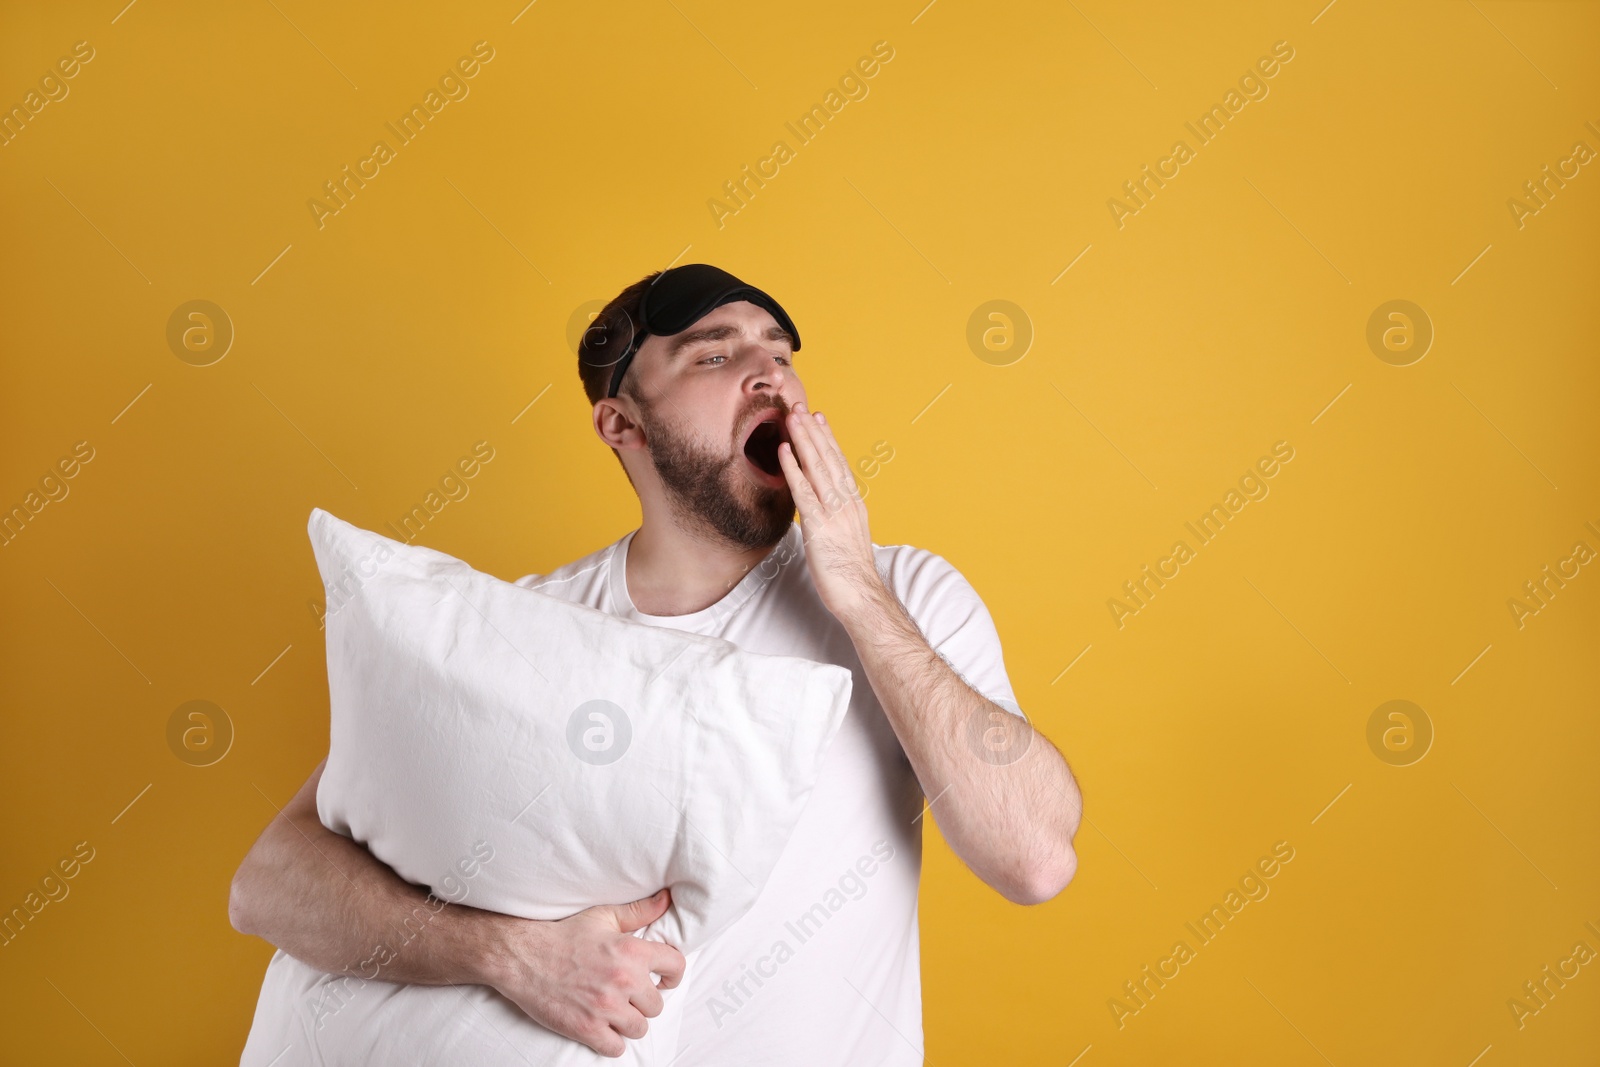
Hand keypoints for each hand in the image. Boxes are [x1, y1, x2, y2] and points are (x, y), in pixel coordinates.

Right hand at [485, 887, 685, 1057]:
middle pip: (656, 1005)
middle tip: (626, 996)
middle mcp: (625, 980)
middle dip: (643, 1002)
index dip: (672, 975)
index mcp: (633, 950)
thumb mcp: (603, 917)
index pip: (676, 967)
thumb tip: (666, 900)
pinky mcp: (587, 1028)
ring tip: (614, 1012)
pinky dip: (610, 1042)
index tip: (663, 980)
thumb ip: (639, 912)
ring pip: (639, 1029)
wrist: (523, 956)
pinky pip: (616, 1048)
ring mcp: (606, 1007)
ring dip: (628, 1023)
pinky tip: (601, 1028)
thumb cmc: (564, 934)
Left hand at [776, 401, 884, 620]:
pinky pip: (803, 492)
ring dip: (803, 441)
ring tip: (791, 419)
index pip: (840, 464)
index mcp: (854, 504)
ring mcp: (834, 513)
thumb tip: (826, 508)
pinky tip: (783, 452)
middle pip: (828, 459)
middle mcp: (846, 503)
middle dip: (813, 432)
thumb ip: (838, 518)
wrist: (861, 596)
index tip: (819, 419)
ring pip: (817, 468)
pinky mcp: (819, 526)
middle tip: (801, 407)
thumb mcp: (848, 537)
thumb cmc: (851, 573)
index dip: (828, 440)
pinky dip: (793, 469)